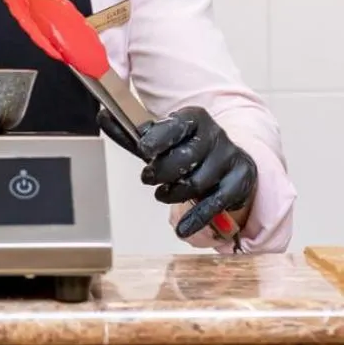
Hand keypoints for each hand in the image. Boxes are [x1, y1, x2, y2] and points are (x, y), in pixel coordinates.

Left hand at [97, 106, 258, 239]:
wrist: (226, 163)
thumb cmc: (185, 151)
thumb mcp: (158, 142)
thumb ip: (130, 135)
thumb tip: (103, 115)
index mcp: (193, 117)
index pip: (175, 126)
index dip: (157, 140)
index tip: (144, 151)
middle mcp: (215, 134)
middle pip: (184, 158)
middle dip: (161, 172)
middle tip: (149, 178)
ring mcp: (230, 157)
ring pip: (196, 183)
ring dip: (173, 194)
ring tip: (163, 193)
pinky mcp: (240, 181)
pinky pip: (215, 204)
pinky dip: (195, 219)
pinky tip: (182, 229)